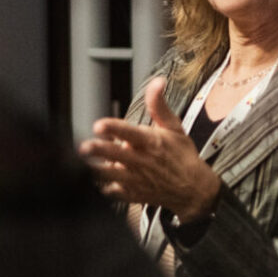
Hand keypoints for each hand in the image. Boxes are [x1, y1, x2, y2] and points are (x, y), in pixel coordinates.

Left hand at [79, 77, 221, 217]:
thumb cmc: (182, 155)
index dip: (114, 128)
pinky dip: (103, 187)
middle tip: (84, 147)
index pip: (130, 133)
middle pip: (116, 155)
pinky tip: (94, 182)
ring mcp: (136, 179)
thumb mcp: (175, 127)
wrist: (194, 188)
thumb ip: (159, 106)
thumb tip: (157, 82)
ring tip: (83, 165)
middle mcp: (142, 161)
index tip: (99, 125)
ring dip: (96, 170)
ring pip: (111, 175)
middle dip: (99, 151)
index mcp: (151, 142)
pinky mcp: (133, 194)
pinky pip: (113, 192)